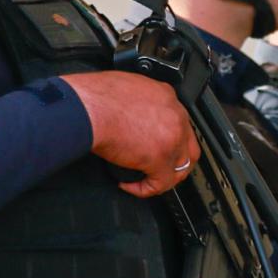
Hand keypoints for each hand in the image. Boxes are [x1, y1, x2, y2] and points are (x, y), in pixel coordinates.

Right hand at [61, 71, 199, 198]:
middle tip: (158, 169)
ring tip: (147, 180)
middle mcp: (175, 116)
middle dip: (175, 161)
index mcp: (166, 96)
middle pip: (187, 146)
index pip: (178, 122)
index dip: (168, 138)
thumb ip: (138, 102)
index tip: (155, 146)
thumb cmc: (96, 97)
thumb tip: (132, 116)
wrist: (89, 107)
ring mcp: (171, 138)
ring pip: (181, 167)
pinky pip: (160, 183)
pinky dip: (144, 189)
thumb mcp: (126, 88)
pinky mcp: (160, 159)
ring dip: (164, 177)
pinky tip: (129, 185)